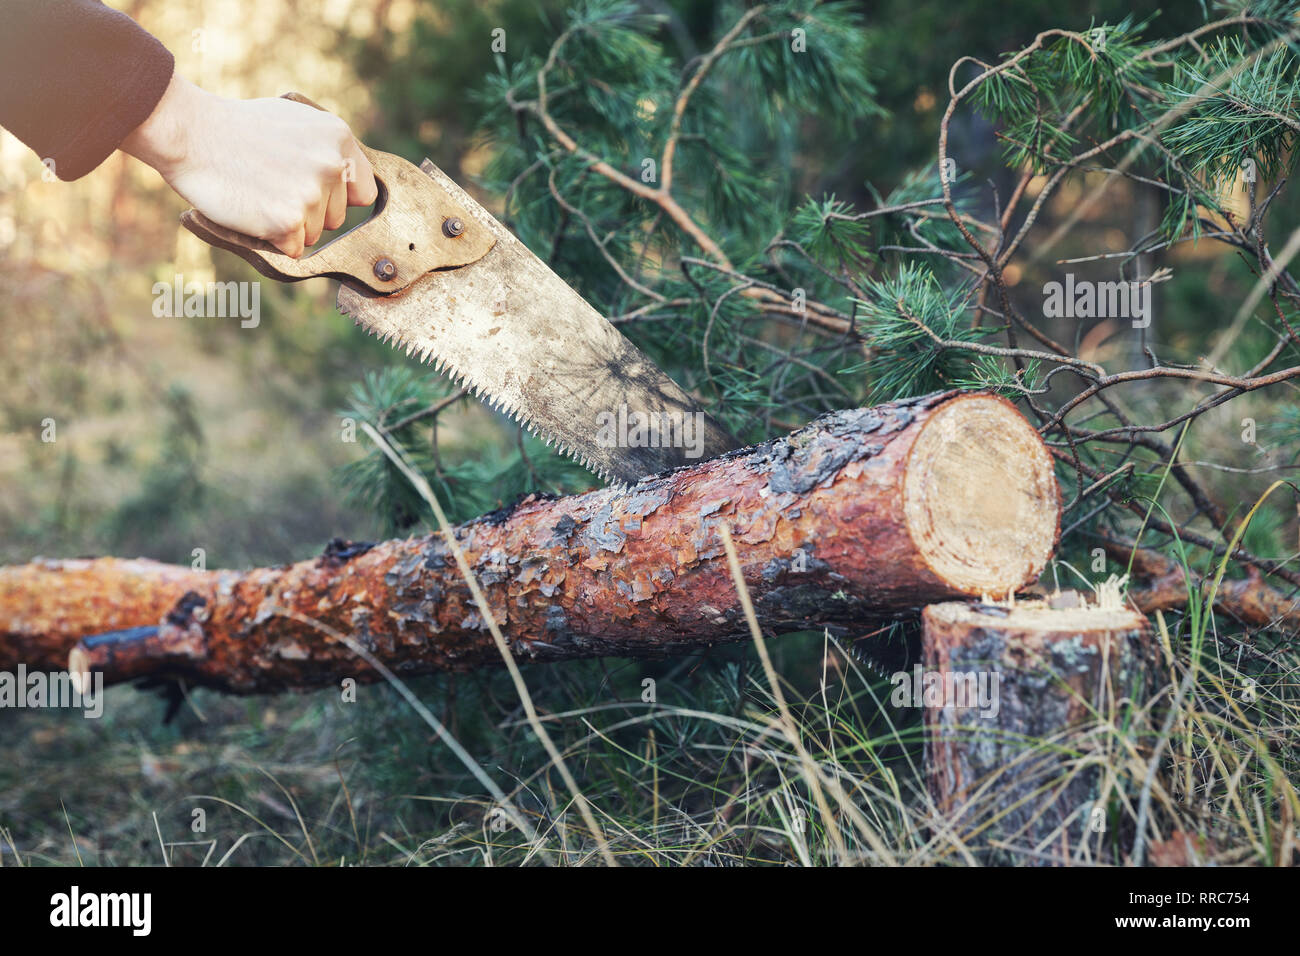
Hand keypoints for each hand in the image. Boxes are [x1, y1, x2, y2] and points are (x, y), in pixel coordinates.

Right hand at [121, 75, 377, 257]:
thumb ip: (325, 150)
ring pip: (313, 235)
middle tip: (271, 186)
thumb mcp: (295, 122)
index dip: (337, 199)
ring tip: (258, 192)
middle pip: (335, 218)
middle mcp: (331, 165)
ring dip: (288, 225)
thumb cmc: (235, 127)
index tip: (314, 194)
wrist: (190, 132)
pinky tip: (251, 209)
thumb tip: (347, 179)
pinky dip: (271, 239)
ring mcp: (311, 194)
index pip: (362, 193)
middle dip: (308, 212)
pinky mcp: (288, 220)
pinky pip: (292, 248)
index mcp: (338, 138)